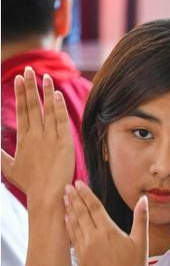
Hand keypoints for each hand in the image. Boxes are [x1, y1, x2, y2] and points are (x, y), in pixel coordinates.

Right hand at [4, 71, 78, 206]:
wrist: (46, 195)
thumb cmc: (29, 182)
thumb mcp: (8, 167)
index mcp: (23, 139)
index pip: (22, 111)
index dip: (21, 94)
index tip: (19, 79)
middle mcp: (36, 136)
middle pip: (32, 107)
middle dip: (29, 87)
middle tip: (28, 70)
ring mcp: (50, 139)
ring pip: (47, 111)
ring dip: (46, 92)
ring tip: (45, 77)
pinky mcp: (65, 143)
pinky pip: (61, 122)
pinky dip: (59, 108)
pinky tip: (57, 95)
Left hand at [65, 185, 149, 265]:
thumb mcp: (141, 240)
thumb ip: (141, 217)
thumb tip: (143, 199)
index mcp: (109, 231)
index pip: (94, 207)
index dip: (86, 194)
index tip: (78, 184)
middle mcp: (93, 238)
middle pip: (81, 213)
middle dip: (74, 199)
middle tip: (67, 187)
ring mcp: (85, 249)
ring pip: (74, 225)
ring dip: (68, 210)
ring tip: (64, 199)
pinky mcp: (80, 259)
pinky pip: (72, 239)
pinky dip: (68, 227)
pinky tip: (66, 220)